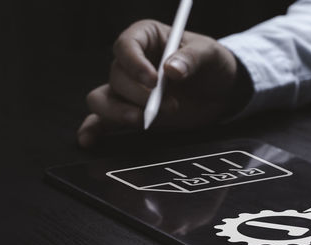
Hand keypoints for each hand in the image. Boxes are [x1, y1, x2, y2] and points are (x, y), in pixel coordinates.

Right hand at [77, 20, 250, 146]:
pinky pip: (102, 120)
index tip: (154, 80)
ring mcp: (127, 90)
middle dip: (140, 94)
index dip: (135, 63)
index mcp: (146, 38)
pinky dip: (93, 130)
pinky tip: (90, 140)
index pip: (126, 46)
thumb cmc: (212, 64)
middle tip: (169, 104)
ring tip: (144, 120)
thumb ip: (192, 59)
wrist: (220, 91)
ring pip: (102, 99)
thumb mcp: (210, 54)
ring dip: (119, 112)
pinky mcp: (128, 113)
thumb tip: (172, 70)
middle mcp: (131, 63)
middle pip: (117, 76)